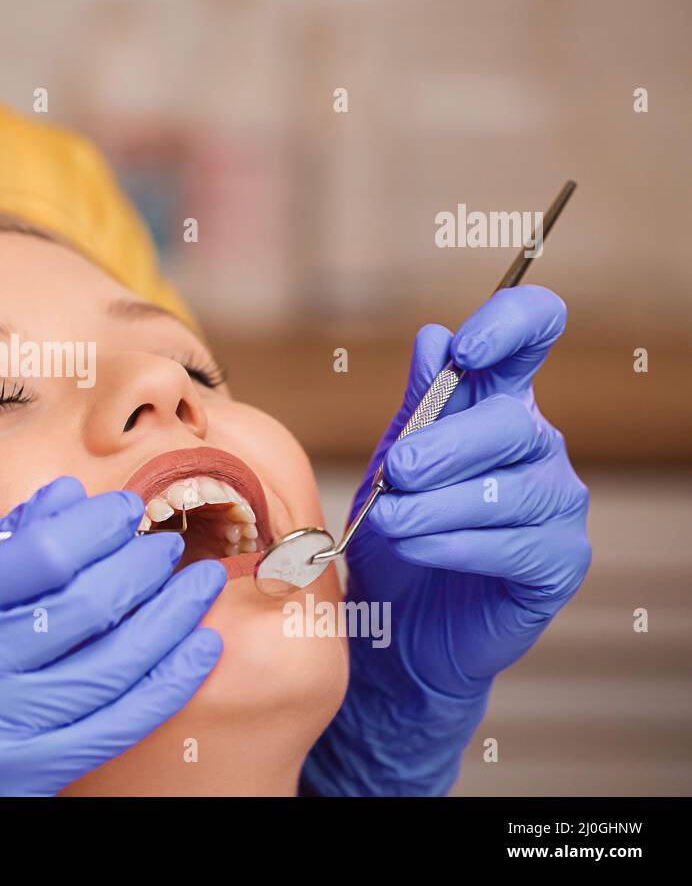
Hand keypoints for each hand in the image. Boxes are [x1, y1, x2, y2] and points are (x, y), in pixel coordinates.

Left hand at [303, 285, 590, 794]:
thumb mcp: (392, 463)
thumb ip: (418, 405)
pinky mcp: (558, 563)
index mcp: (497, 404)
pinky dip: (456, 544)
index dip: (511, 325)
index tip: (466, 352)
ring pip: (512, 488)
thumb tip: (434, 337)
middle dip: (444, 447)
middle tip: (396, 474)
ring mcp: (556, 505)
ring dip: (439, 504)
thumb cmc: (394, 533)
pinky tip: (417, 548)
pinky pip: (515, 545)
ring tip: (391, 522)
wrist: (394, 625)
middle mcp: (537, 447)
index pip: (534, 332)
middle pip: (512, 421)